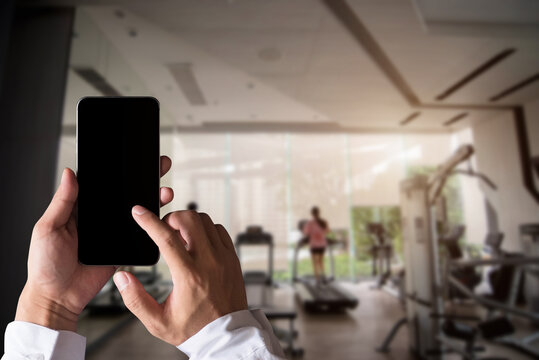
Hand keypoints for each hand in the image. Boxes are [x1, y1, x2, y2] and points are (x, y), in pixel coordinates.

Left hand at [15, 156, 174, 330]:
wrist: (59, 297)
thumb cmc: (45, 265)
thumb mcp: (48, 228)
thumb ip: (62, 202)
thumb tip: (69, 174)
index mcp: (80, 208)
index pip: (102, 184)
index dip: (117, 170)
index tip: (132, 158)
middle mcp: (99, 218)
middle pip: (125, 194)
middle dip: (143, 180)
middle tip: (157, 167)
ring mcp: (113, 233)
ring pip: (136, 212)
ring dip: (152, 200)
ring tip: (164, 191)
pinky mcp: (123, 248)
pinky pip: (140, 234)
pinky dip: (152, 225)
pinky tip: (161, 217)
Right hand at [113, 208, 247, 344]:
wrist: (226, 336)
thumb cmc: (194, 329)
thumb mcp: (158, 322)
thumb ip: (135, 299)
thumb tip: (122, 277)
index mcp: (189, 276)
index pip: (167, 238)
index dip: (149, 221)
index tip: (139, 212)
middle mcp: (209, 262)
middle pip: (190, 220)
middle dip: (172, 218)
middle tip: (164, 230)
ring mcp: (224, 258)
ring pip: (206, 221)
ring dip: (190, 223)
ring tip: (180, 238)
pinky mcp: (233, 258)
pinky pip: (220, 230)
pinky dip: (206, 229)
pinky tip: (197, 242)